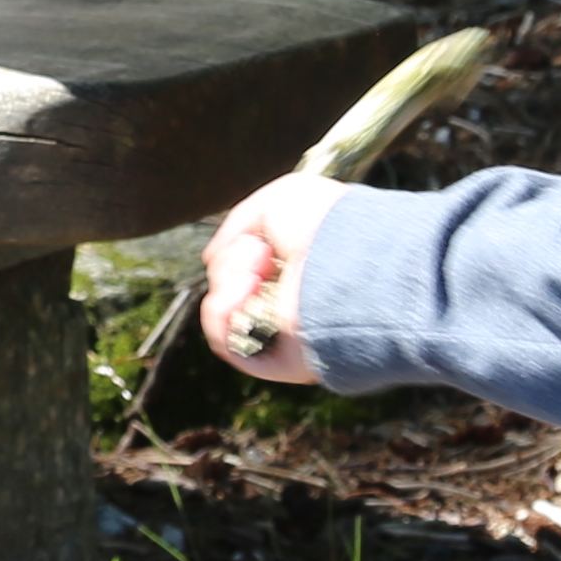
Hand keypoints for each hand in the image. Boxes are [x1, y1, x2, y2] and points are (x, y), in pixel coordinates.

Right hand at [197, 169, 340, 381]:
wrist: (349, 258)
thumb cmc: (326, 225)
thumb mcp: (279, 202)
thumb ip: (239, 225)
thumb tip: (210, 260)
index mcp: (293, 271)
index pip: (243, 268)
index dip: (238, 252)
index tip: (257, 240)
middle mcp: (287, 303)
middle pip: (228, 287)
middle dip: (231, 265)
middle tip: (259, 252)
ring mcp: (279, 332)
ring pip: (222, 313)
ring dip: (228, 284)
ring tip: (254, 272)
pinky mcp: (273, 358)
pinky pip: (225, 342)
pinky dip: (222, 313)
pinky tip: (246, 290)